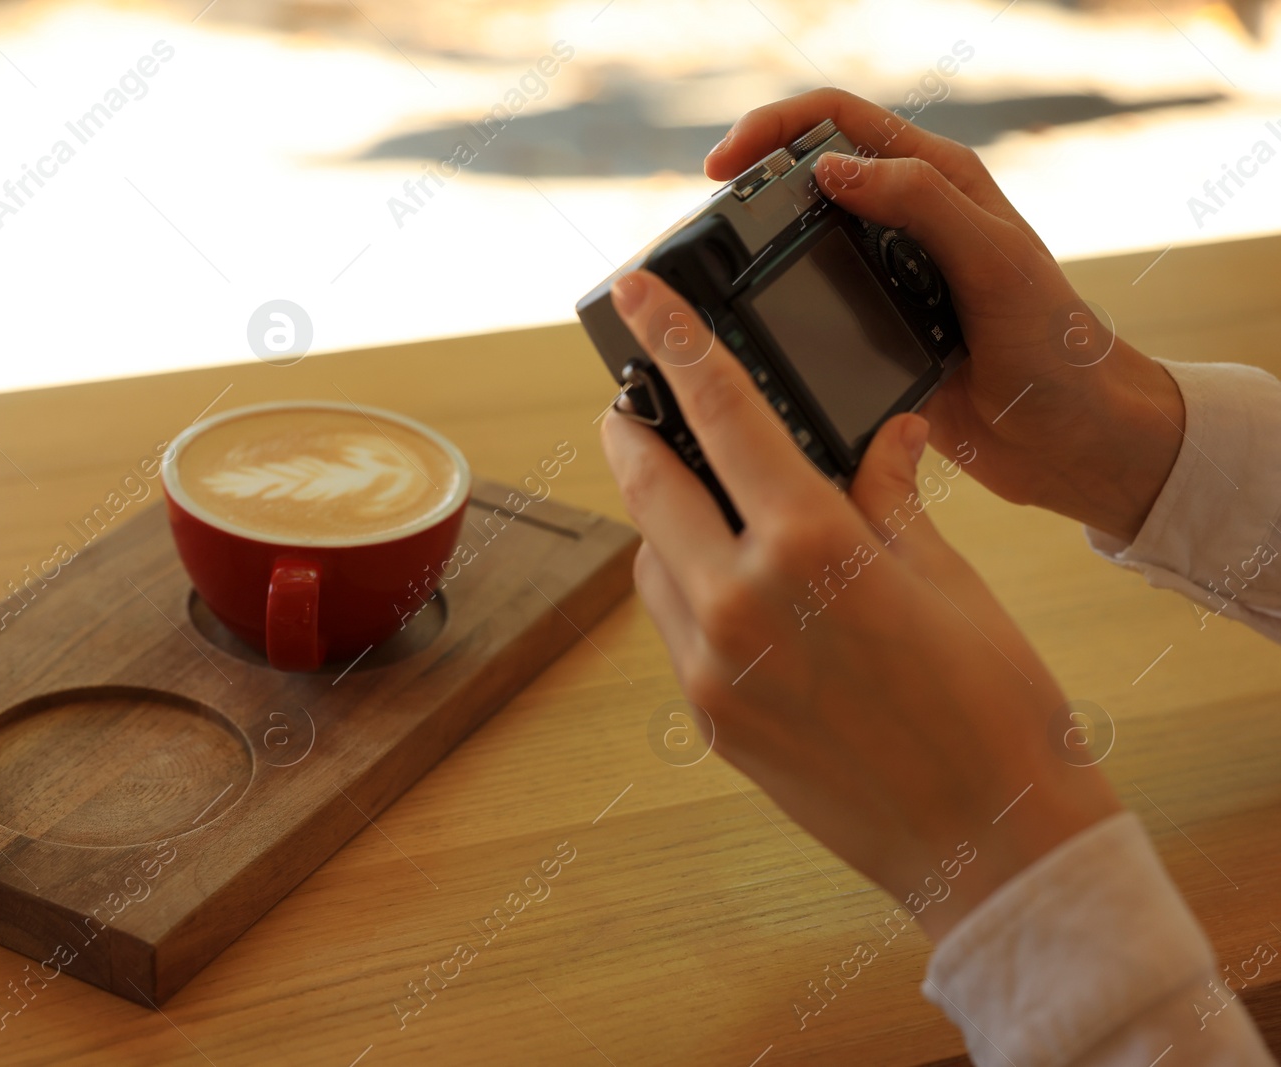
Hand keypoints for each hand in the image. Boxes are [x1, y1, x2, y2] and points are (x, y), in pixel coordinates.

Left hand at [599, 268, 1121, 937]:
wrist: (989, 838)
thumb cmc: (991, 699)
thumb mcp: (947, 574)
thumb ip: (889, 494)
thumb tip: (882, 434)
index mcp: (810, 545)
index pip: (722, 413)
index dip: (672, 341)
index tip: (635, 293)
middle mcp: (740, 602)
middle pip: (650, 485)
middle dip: (632, 432)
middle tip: (629, 400)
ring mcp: (712, 668)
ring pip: (652, 560)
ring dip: (663, 520)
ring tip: (705, 503)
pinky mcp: (708, 718)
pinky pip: (671, 625)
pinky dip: (683, 586)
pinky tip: (729, 582)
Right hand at [705, 88, 1183, 542]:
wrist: (1069, 439)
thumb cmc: (1056, 346)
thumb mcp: (994, 262)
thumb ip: (922, 204)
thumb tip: (831, 170)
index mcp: (937, 182)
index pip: (839, 121)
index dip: (773, 128)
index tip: (723, 165)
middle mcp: (903, 223)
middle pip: (803, 175)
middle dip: (747, 183)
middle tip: (706, 220)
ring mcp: (881, 279)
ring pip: (795, 242)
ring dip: (752, 249)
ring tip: (712, 272)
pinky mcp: (867, 335)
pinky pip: (804, 308)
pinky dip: (769, 308)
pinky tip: (747, 329)